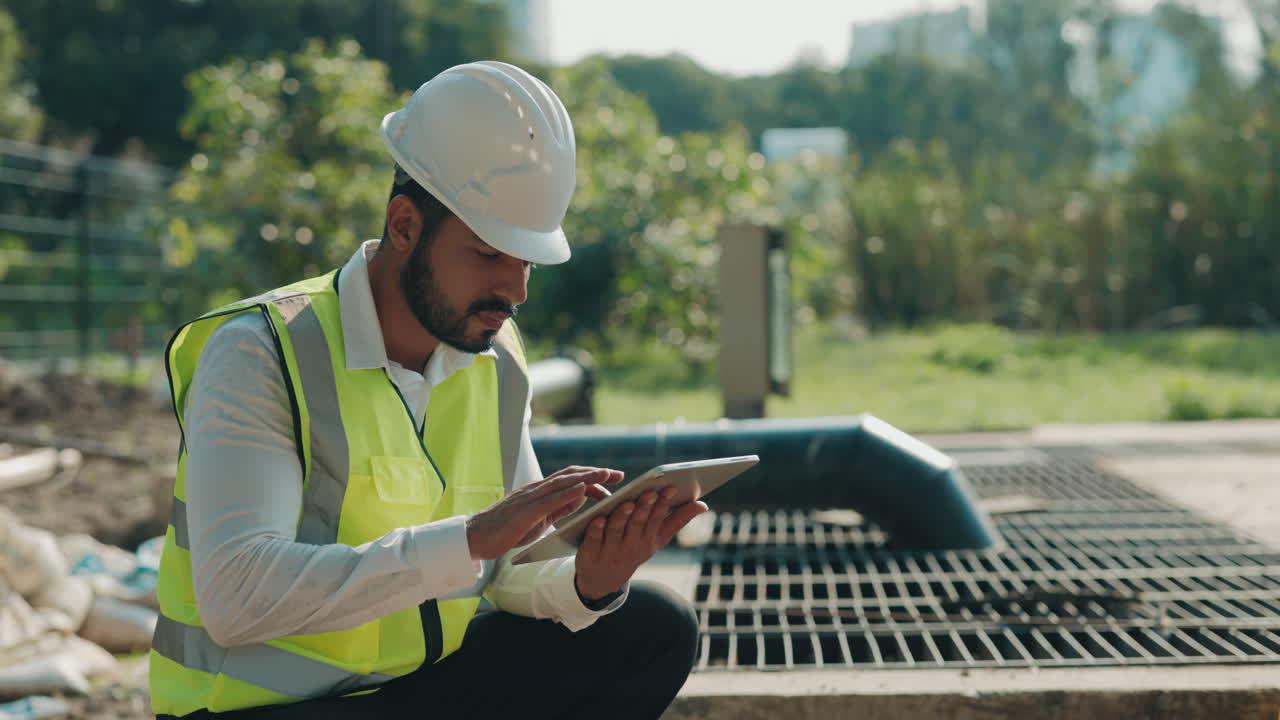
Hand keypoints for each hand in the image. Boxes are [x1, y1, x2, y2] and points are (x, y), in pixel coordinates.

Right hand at [466, 466, 621, 560]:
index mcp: (540, 492)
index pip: (571, 478)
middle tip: (619, 475)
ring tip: (606, 475)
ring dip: (586, 477)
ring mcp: (529, 499)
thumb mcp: (539, 519)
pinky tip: (582, 490)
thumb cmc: (506, 530)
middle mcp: (536, 490)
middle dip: (597, 473)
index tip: (614, 479)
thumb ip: (558, 507)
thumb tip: (581, 498)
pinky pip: (549, 500)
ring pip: (562, 482)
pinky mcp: (524, 512)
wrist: (476, 538)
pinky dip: (567, 493)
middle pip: (571, 475)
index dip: (593, 476)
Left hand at [574, 487, 707, 601]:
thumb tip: (703, 505)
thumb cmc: (633, 550)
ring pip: (616, 530)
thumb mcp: (656, 539)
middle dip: (645, 508)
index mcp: (648, 540)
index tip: (670, 489)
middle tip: (650, 492)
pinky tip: (598, 518)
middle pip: (638, 524)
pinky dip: (596, 530)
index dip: (663, 504)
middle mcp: (631, 546)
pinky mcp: (589, 553)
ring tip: (628, 503)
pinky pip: (594, 540)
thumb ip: (678, 520)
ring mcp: (610, 550)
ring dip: (622, 517)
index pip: (657, 520)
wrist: (603, 581)